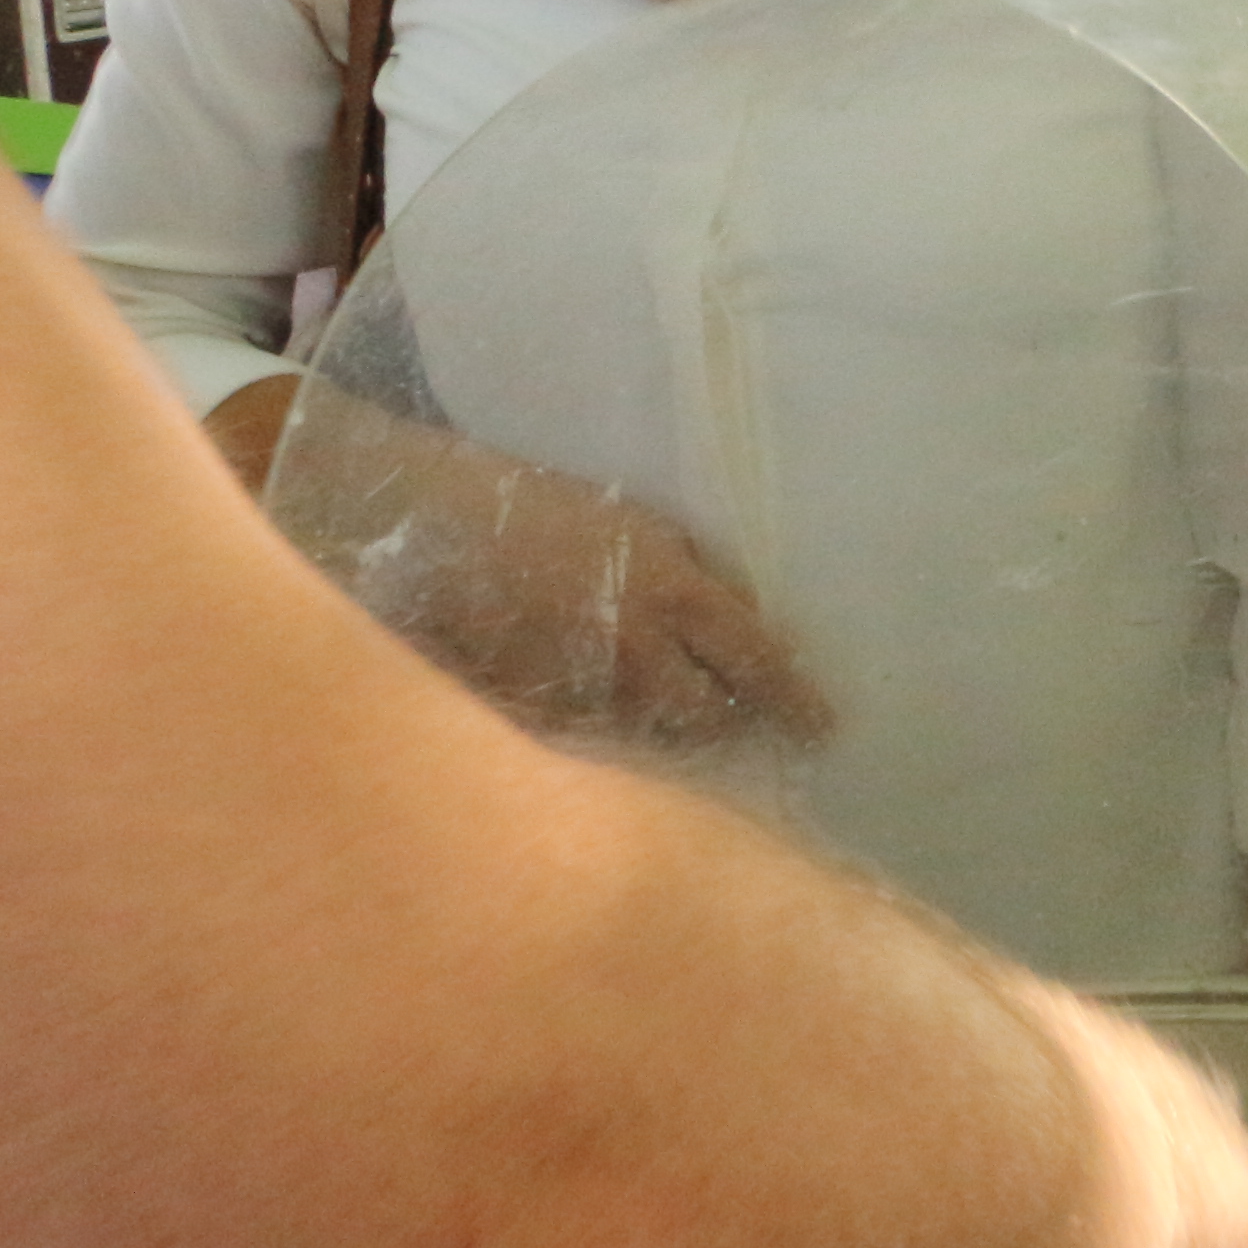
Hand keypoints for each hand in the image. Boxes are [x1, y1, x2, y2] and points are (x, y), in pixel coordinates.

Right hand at [260, 379, 837, 753]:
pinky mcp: (529, 711)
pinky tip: (598, 727)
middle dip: (727, 723)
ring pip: (647, 734)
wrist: (424, 520)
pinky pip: (587, 742)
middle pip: (707, 715)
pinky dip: (603, 738)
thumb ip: (688, 575)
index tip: (823, 728)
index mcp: (672, 590)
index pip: (756, 659)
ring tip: (665, 722)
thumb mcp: (634, 523)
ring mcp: (579, 687)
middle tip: (740, 727)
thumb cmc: (534, 506)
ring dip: (663, 731)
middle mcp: (634, 649)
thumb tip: (738, 620)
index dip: (794, 699)